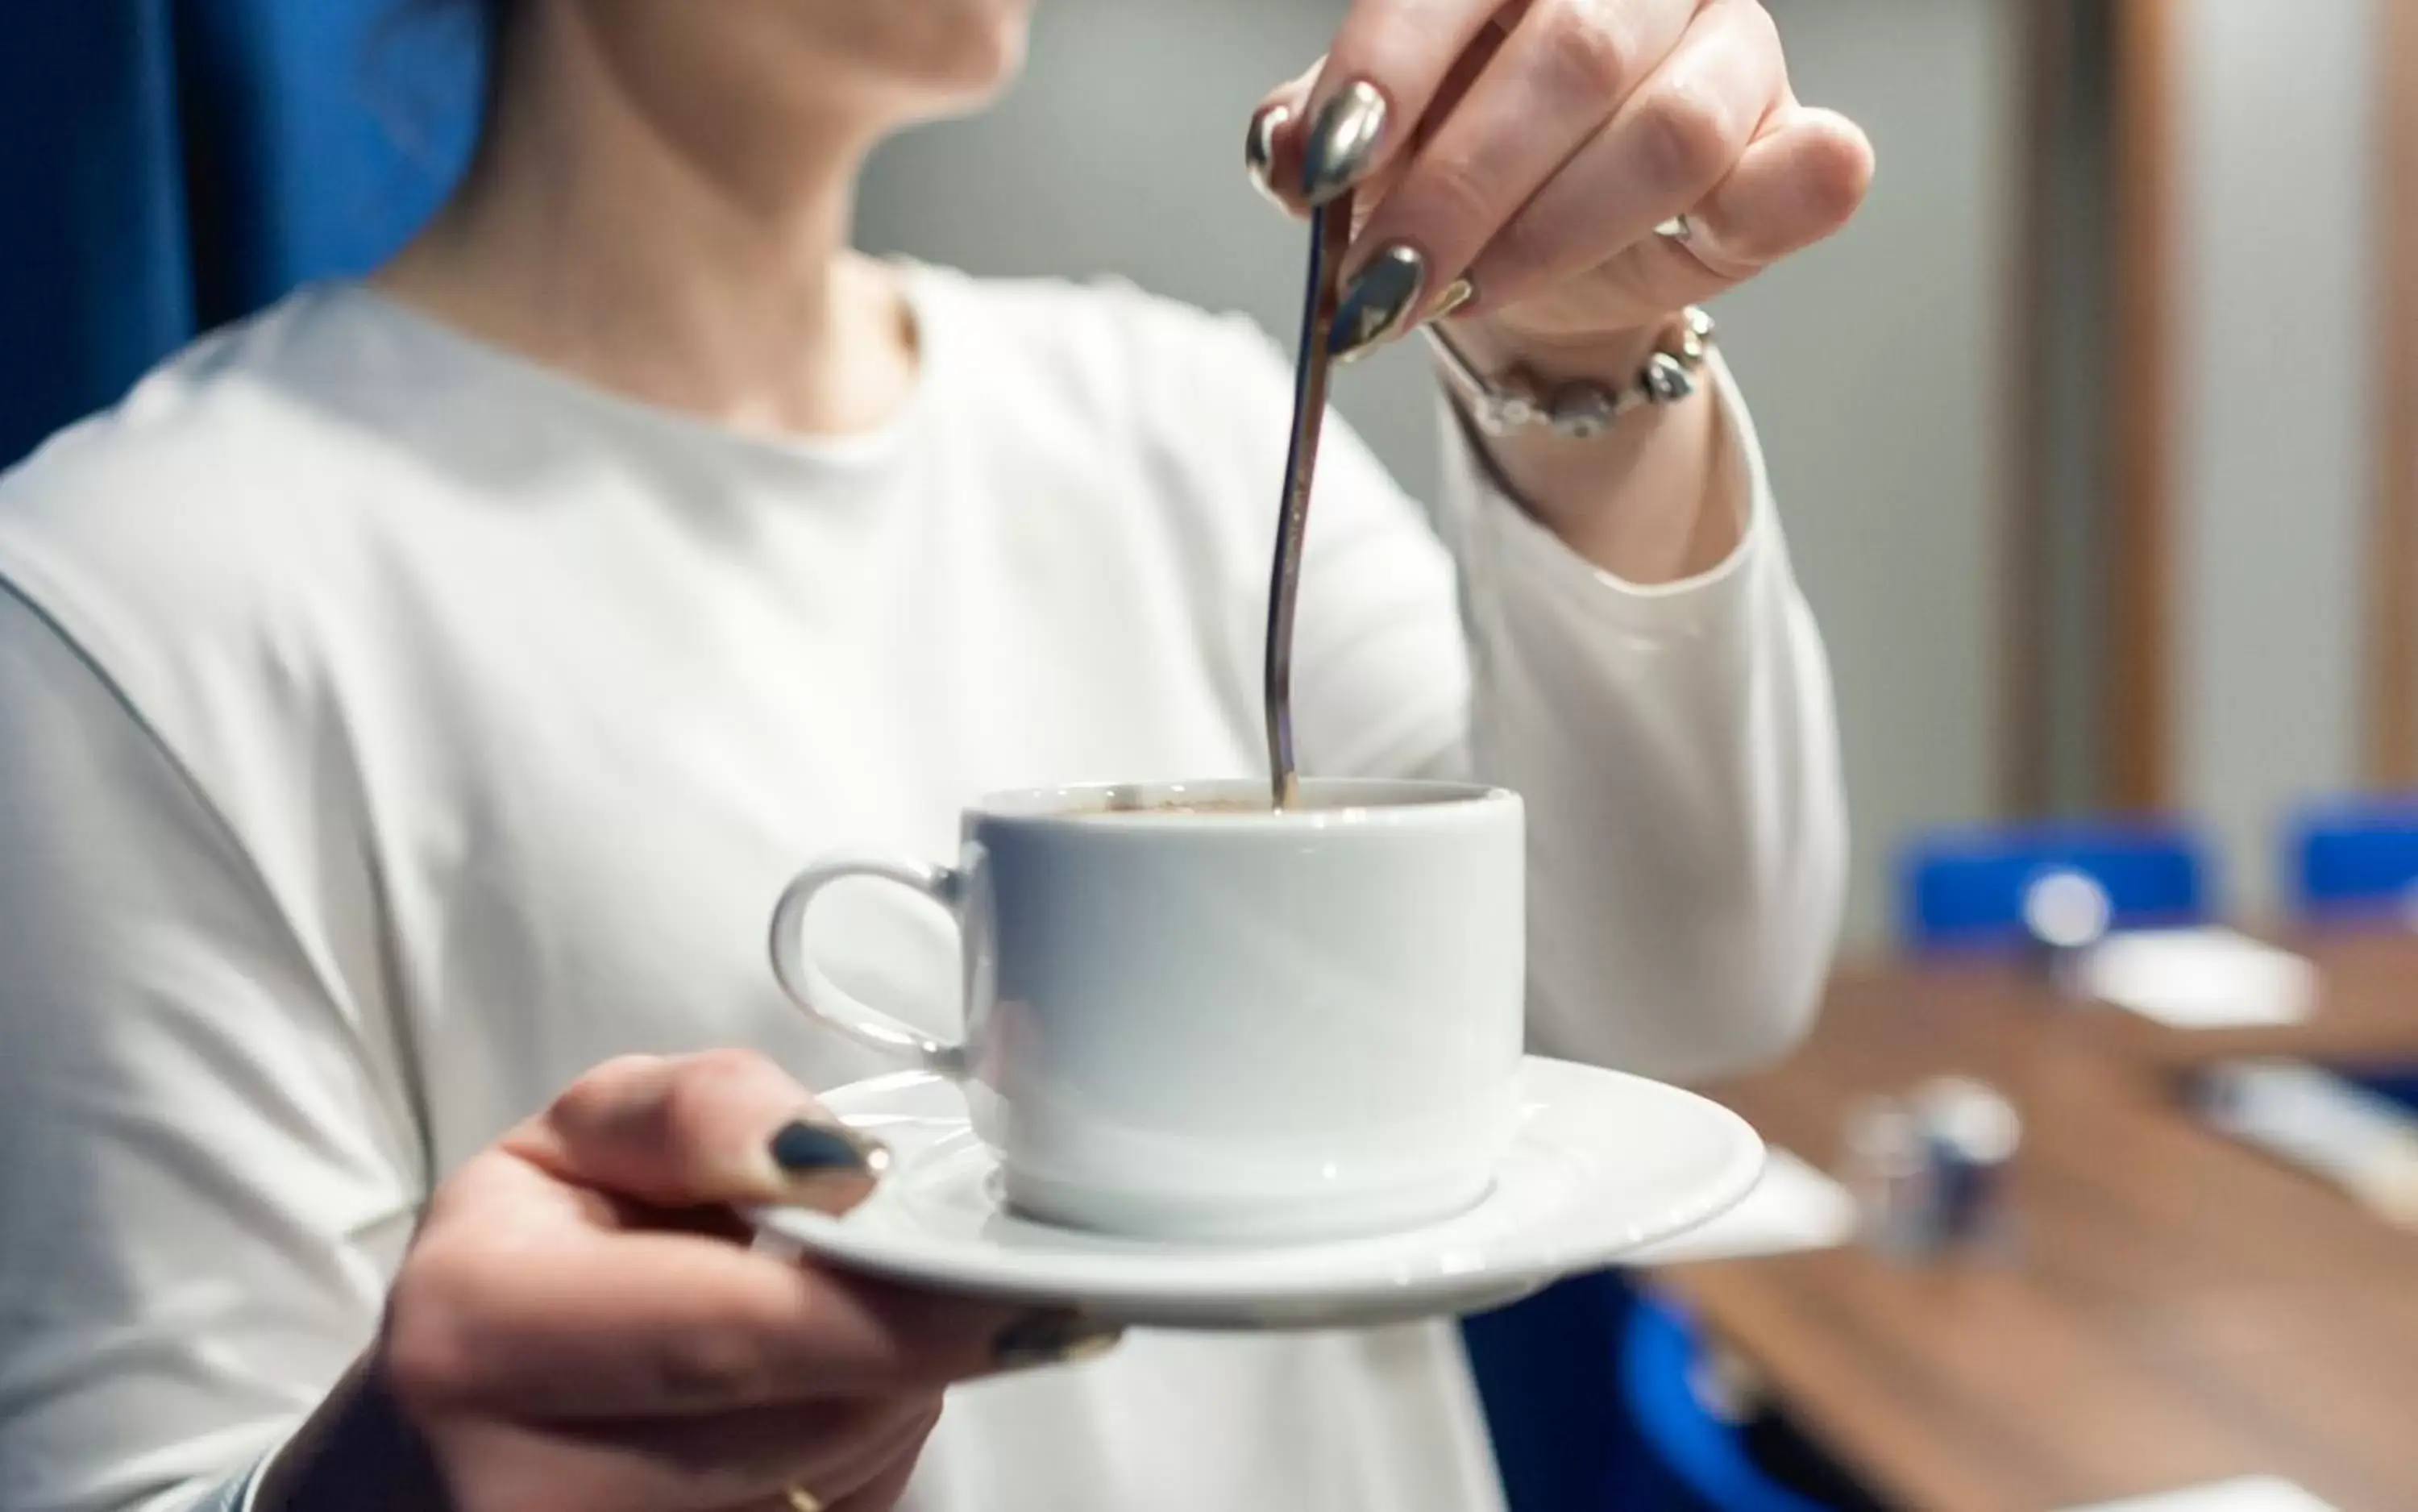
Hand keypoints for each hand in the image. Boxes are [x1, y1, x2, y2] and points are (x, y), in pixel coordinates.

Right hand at [254, 1051, 1117, 1511]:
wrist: (427, 1459)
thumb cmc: (510, 1278)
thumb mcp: (570, 1143)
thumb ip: (699, 1113)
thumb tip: (832, 1164)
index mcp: (486, 1339)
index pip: (740, 1331)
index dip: (900, 1309)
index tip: (1027, 1291)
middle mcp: (533, 1486)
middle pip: (821, 1409)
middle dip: (917, 1333)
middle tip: (977, 1278)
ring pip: (849, 1466)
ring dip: (890, 1387)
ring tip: (824, 1327)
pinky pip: (842, 1509)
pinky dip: (860, 1447)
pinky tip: (808, 1406)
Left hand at [1247, 0, 1871, 360]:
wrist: (1543, 262)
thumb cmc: (1459, 171)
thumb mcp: (1371, 149)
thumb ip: (1319, 133)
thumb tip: (1282, 147)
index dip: (1390, 67)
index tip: (1329, 165)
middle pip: (1570, 57)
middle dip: (1460, 189)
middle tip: (1382, 286)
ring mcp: (1733, 48)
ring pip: (1670, 133)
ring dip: (1553, 234)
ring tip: (1467, 295)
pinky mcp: (1796, 138)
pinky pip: (1812, 168)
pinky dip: (1766, 205)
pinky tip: (1697, 244)